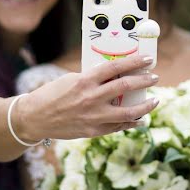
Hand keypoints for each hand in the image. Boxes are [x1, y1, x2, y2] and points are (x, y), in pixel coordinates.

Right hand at [16, 53, 159, 140]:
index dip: (134, 62)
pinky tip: (140, 119)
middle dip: (143, 81)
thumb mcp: (71, 79)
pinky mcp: (93, 131)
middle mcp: (91, 98)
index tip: (147, 59)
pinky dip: (131, 123)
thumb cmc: (52, 95)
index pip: (116, 67)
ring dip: (145, 106)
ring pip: (128, 112)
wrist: (34, 118)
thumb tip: (115, 76)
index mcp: (85, 80)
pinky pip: (118, 126)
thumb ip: (92, 79)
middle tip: (154, 77)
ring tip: (154, 101)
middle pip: (125, 86)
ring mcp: (93, 116)